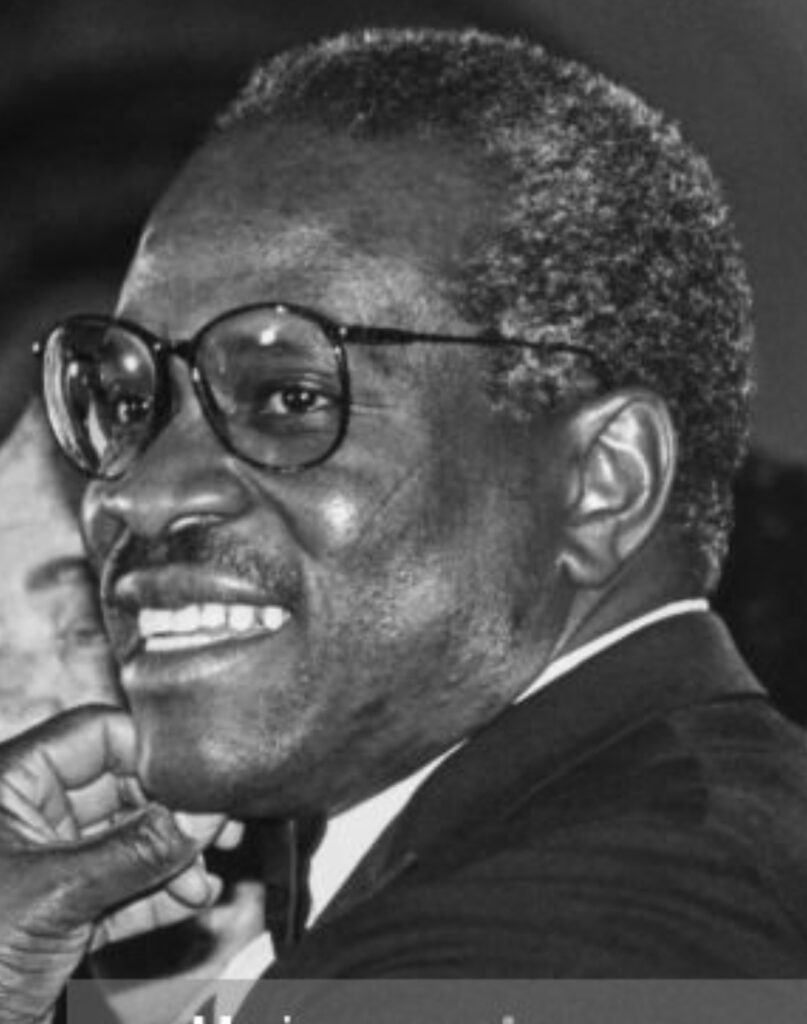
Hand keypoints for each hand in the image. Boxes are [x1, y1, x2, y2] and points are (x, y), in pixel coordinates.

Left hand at [0, 706, 226, 1023]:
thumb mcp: (56, 895)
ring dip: (173, 860)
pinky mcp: (60, 915)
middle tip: (217, 828)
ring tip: (203, 880)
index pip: (95, 735)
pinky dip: (160, 895)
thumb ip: (137, 852)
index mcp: (11, 786)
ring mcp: (47, 867)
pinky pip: (123, 889)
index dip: (150, 752)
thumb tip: (202, 818)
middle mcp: (30, 818)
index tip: (200, 778)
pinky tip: (191, 901)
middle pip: (121, 788)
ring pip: (128, 842)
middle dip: (171, 813)